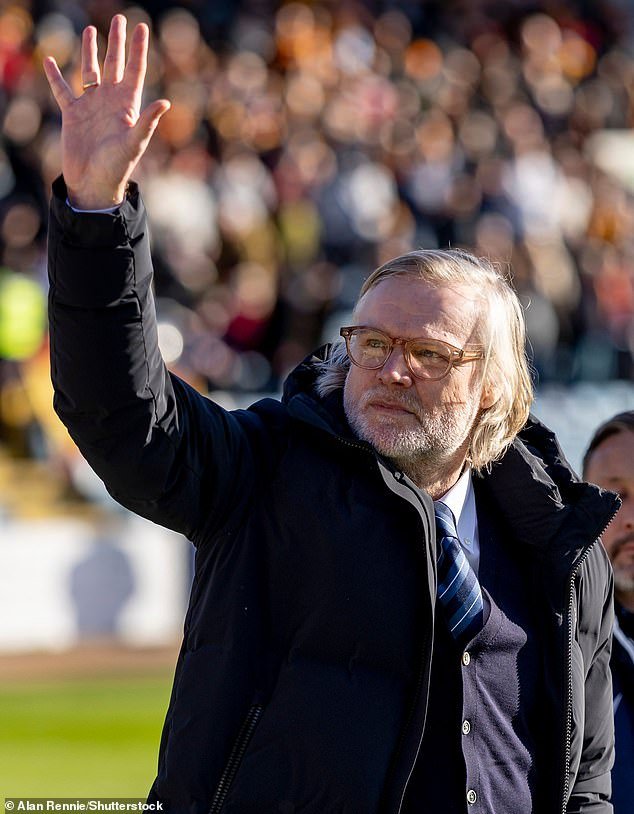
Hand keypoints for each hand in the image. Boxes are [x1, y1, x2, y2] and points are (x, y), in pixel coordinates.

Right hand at [43, 15, 169, 208]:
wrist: (93, 184)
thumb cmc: (116, 167)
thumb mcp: (133, 143)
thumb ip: (147, 122)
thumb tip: (165, 102)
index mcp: (127, 106)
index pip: (134, 70)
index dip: (138, 49)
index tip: (141, 27)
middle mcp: (110, 101)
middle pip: (114, 64)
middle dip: (117, 42)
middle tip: (119, 19)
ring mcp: (91, 106)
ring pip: (90, 70)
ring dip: (90, 51)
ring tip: (90, 31)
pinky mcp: (73, 114)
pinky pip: (62, 89)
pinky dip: (55, 75)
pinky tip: (50, 60)